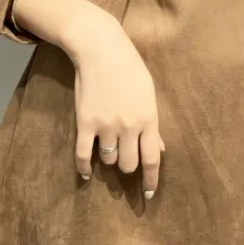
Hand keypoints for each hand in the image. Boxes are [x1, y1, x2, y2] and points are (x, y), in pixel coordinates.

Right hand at [65, 11, 165, 198]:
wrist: (101, 50)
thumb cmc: (130, 69)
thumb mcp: (149, 94)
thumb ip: (153, 123)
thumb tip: (160, 149)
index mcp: (148, 118)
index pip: (153, 158)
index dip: (152, 180)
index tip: (150, 194)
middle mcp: (128, 126)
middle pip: (129, 164)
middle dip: (129, 167)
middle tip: (127, 161)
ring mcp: (106, 125)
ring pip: (109, 160)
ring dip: (110, 160)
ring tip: (110, 153)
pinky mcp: (85, 123)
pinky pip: (83, 154)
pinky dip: (83, 167)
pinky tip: (85, 174)